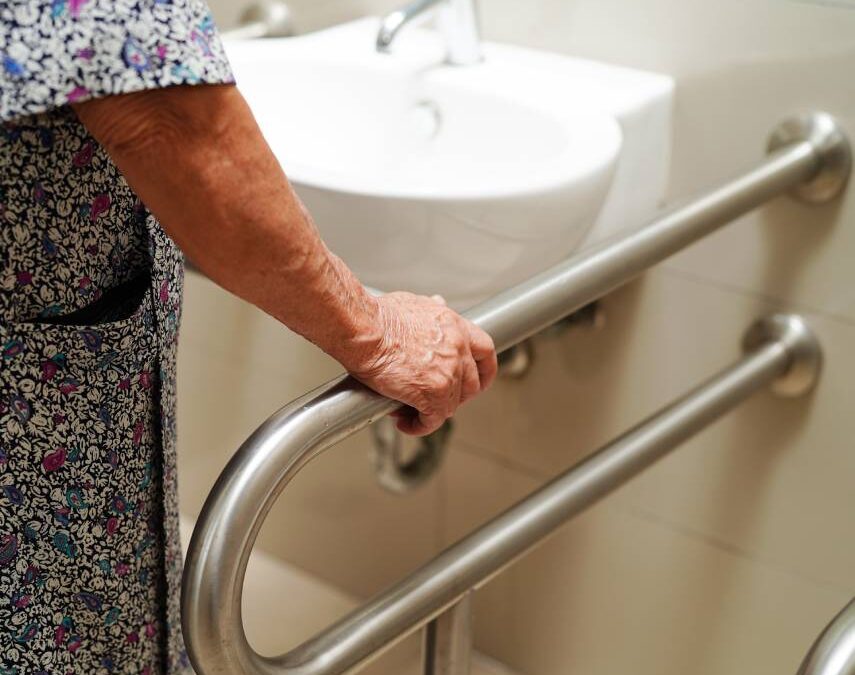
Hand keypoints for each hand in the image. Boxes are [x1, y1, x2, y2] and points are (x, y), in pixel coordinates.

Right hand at [348, 292, 497, 435]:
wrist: (364, 328)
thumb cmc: (379, 316)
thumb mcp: (414, 303)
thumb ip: (431, 309)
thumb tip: (437, 304)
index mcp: (455, 326)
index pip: (485, 351)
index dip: (483, 370)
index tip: (478, 379)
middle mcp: (457, 348)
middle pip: (471, 384)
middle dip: (454, 396)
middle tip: (434, 399)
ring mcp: (448, 372)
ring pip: (451, 404)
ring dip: (432, 412)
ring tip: (410, 411)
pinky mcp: (432, 393)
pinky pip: (432, 419)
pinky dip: (419, 425)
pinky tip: (405, 422)